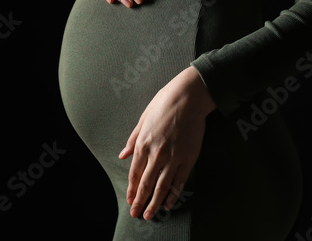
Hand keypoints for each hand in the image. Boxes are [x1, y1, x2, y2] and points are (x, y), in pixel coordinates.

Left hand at [119, 66, 215, 219]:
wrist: (189, 96)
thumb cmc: (164, 103)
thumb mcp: (143, 118)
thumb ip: (133, 139)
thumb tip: (123, 155)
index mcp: (143, 144)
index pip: (135, 174)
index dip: (132, 190)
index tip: (130, 200)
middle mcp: (157, 154)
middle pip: (146, 184)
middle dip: (140, 201)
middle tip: (137, 215)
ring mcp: (174, 157)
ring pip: (162, 186)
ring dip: (155, 203)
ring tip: (150, 215)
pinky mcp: (189, 157)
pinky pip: (180, 181)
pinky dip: (174, 194)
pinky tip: (170, 204)